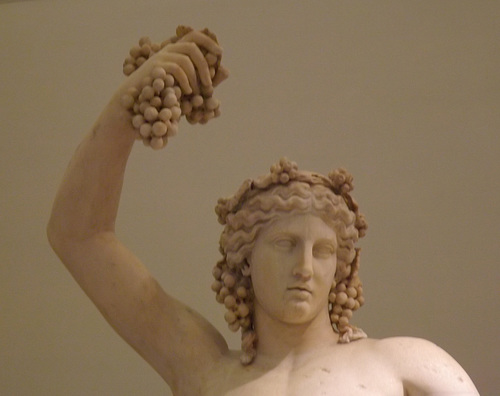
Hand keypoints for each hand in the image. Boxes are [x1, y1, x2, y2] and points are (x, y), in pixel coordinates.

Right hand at [116, 27, 228, 148]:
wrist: (135, 105)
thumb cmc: (160, 99)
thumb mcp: (183, 87)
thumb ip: (201, 79)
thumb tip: (225, 72)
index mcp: (175, 52)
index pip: (194, 36)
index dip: (209, 42)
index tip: (220, 53)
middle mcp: (168, 51)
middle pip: (192, 45)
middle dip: (205, 64)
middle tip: (209, 82)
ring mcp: (161, 57)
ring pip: (187, 59)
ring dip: (196, 77)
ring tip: (196, 92)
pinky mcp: (157, 67)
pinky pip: (178, 68)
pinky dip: (186, 81)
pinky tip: (187, 92)